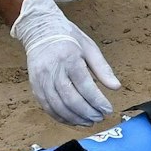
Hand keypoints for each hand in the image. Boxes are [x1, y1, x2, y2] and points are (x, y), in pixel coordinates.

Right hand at [12, 0, 120, 125]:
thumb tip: (116, 87)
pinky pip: (47, 107)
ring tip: (89, 121)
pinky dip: (61, 117)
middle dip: (87, 112)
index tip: (108, 109)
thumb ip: (102, 68)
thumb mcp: (89, 47)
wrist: (39, 29)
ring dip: (75, 118)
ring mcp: (41, 79)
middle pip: (71, 99)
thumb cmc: (67, 37)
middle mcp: (53, 69)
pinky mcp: (34, 85)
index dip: (97, 101)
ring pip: (58, 107)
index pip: (85, 86)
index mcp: (69, 58)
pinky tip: (73, 120)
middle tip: (99, 118)